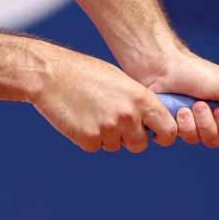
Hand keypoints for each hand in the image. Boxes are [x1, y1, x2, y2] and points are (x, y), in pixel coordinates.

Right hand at [31, 52, 176, 151]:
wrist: (50, 75)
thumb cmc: (84, 73)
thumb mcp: (120, 81)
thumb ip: (137, 102)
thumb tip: (149, 122)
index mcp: (140, 98)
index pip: (168, 129)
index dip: (163, 135)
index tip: (155, 135)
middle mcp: (128, 115)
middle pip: (140, 144)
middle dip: (131, 138)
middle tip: (114, 122)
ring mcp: (108, 129)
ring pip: (115, 145)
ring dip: (106, 135)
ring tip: (91, 111)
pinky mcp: (89, 139)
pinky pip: (96, 146)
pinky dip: (89, 137)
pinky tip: (79, 117)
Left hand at [143, 51, 218, 150]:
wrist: (159, 68)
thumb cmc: (194, 71)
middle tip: (214, 108)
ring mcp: (204, 125)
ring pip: (212, 142)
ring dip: (203, 124)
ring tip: (193, 105)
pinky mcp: (184, 129)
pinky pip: (190, 140)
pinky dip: (185, 126)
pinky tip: (179, 111)